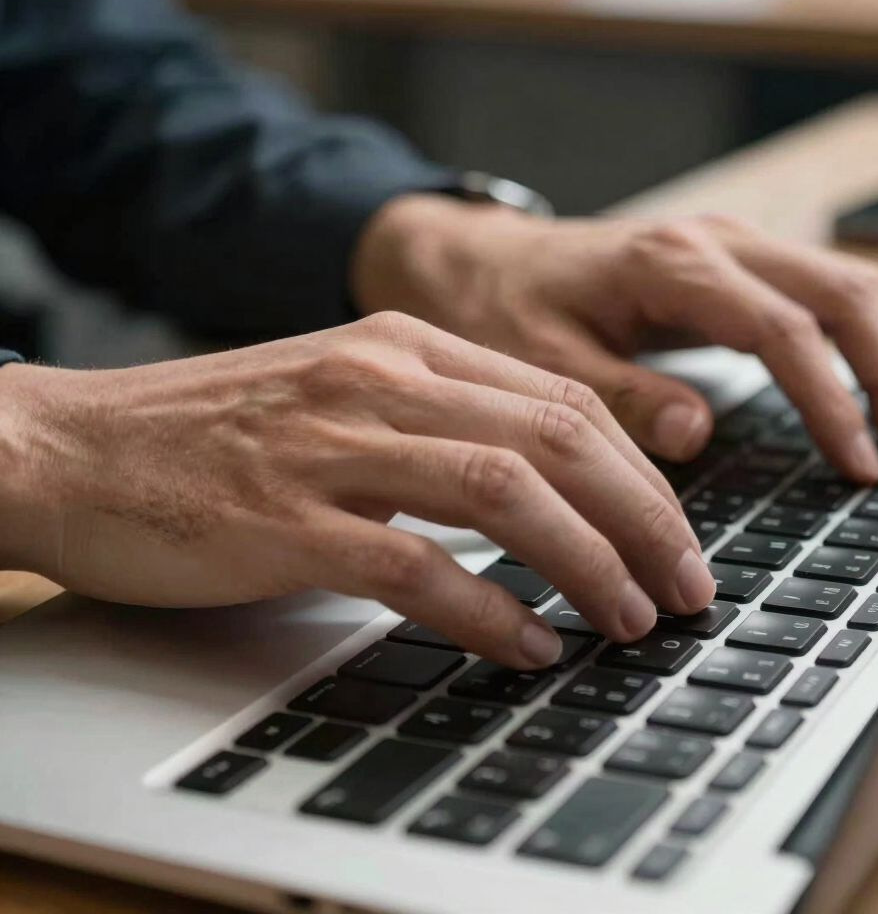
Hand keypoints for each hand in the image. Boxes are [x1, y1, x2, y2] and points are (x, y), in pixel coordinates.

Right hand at [0, 313, 714, 668]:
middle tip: (686, 585)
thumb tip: (544, 497)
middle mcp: (380, 379)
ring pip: (505, 493)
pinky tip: (528, 646)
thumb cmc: (214, 432)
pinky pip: (415, 565)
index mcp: (406, 346)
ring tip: (632, 618)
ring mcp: (332, 444)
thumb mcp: (344, 398)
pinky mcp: (285, 518)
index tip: (678, 533)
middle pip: (556, 438)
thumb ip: (438, 427)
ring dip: (587, 561)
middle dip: (643, 518)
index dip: (639, 473)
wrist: (76, 444)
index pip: (561, 400)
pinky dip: (487, 610)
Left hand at [354, 196, 877, 480]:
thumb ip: (620, 395)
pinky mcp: (726, 264)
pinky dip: (857, 343)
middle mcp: (712, 241)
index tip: (860, 467)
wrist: (478, 262)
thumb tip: (698, 430)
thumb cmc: (501, 308)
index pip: (783, 330)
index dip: (832, 401)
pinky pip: (816, 293)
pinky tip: (869, 392)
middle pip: (842, 293)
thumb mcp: (542, 361)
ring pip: (843, 285)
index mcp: (670, 264)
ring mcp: (726, 245)